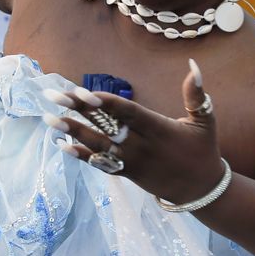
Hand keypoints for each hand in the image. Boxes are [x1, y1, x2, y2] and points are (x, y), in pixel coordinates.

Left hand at [42, 59, 226, 204]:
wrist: (201, 191)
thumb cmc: (203, 150)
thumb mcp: (205, 121)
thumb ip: (196, 94)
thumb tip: (194, 64)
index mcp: (160, 129)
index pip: (128, 113)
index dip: (106, 103)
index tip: (83, 93)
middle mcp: (142, 146)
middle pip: (106, 127)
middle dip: (78, 111)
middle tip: (54, 96)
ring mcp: (132, 162)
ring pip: (98, 146)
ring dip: (72, 132)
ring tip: (48, 118)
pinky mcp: (127, 174)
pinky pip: (100, 164)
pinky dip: (81, 155)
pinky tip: (61, 145)